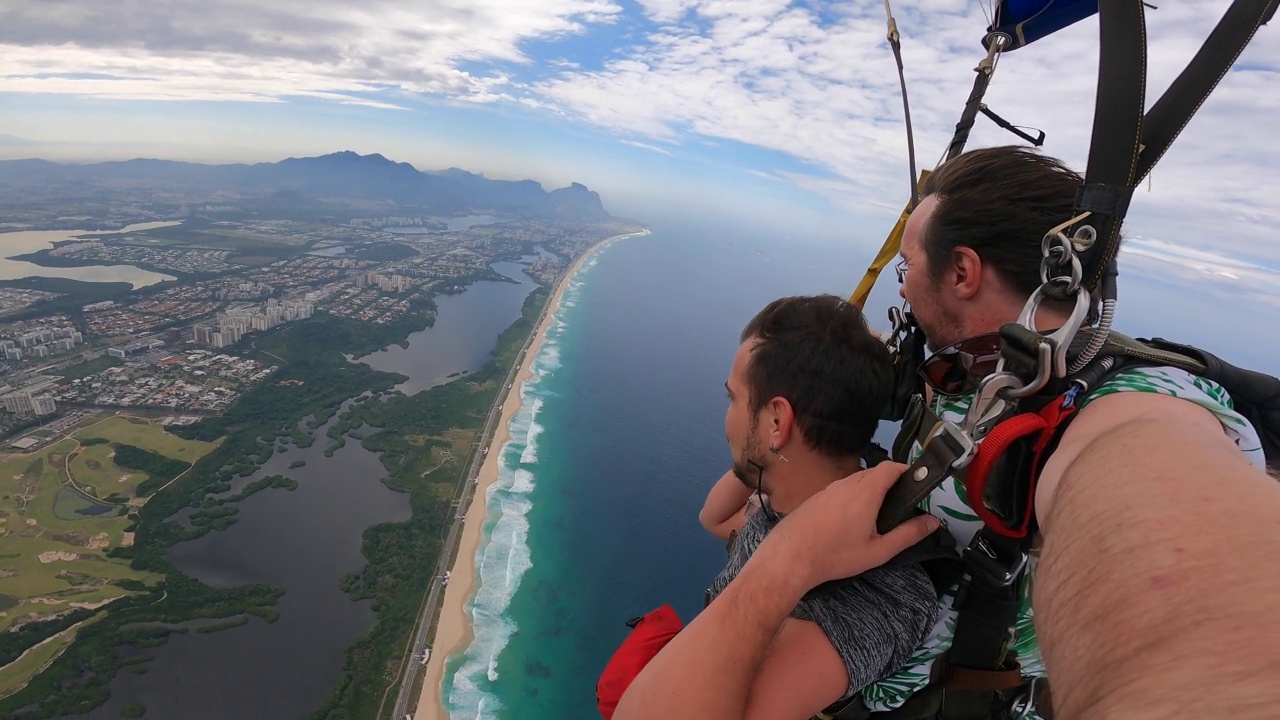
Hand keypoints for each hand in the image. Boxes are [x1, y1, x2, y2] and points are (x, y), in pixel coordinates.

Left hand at [754, 462, 939, 588]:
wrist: (790, 556)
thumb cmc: (836, 555)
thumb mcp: (878, 550)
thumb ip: (908, 534)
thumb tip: (933, 521)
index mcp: (866, 491)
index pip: (892, 467)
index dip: (908, 471)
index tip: (917, 486)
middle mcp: (847, 483)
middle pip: (875, 473)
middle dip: (892, 485)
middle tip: (901, 508)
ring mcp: (829, 488)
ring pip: (857, 481)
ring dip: (872, 491)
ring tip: (878, 518)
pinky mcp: (817, 496)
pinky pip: (842, 490)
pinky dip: (854, 497)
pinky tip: (852, 522)